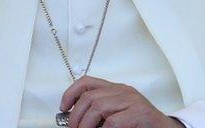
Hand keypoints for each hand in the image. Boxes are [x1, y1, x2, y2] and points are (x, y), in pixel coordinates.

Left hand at [60, 76, 184, 127]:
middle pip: (89, 97)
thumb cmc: (140, 125)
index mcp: (116, 89)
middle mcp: (124, 91)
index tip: (64, 108)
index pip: (88, 82)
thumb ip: (100, 113)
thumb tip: (74, 119)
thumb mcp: (117, 115)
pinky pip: (113, 121)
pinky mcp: (139, 113)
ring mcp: (132, 101)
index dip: (71, 93)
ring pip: (98, 106)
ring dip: (86, 124)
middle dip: (77, 116)